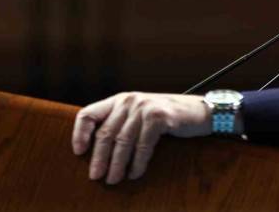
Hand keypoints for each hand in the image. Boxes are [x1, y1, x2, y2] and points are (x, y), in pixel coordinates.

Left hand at [71, 92, 210, 183]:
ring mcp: (144, 107)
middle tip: (96, 176)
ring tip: (113, 180)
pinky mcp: (159, 117)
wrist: (200, 111)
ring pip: (122, 141)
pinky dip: (138, 162)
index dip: (80, 133)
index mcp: (120, 100)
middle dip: (99, 158)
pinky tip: (135, 173)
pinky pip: (143, 145)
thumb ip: (121, 124)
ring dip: (117, 164)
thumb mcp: (140, 115)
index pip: (89, 114)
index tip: (78, 152)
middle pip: (105, 133)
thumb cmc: (168, 117)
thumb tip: (98, 152)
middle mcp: (129, 100)